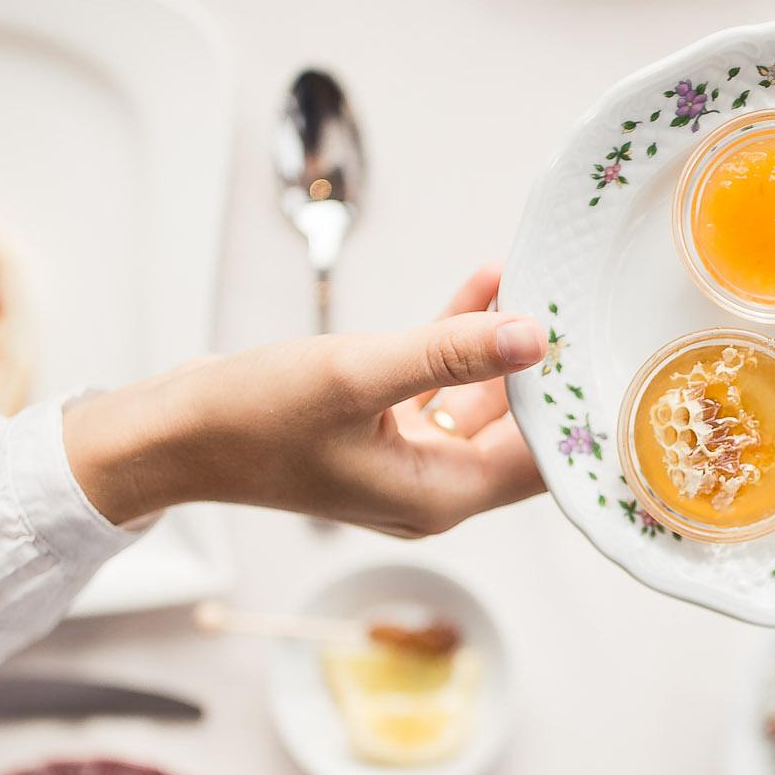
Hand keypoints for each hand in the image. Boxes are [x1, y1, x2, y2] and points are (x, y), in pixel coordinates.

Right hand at [65, 264, 545, 535]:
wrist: (168, 436)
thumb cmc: (250, 419)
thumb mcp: (357, 374)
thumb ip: (450, 354)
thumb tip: (534, 336)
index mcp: (441, 495)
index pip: (542, 459)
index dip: (576, 405)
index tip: (605, 348)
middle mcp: (433, 489)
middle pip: (518, 429)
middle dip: (547, 367)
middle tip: (582, 301)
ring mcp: (405, 462)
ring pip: (479, 399)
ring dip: (503, 343)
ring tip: (537, 279)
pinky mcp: (378, 431)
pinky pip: (437, 384)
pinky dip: (459, 340)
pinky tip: (485, 284)